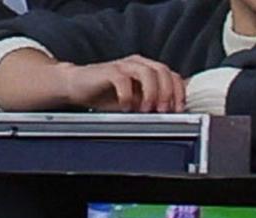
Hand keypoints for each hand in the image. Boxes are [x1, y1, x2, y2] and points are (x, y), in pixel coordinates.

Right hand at [57, 55, 185, 112]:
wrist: (76, 86)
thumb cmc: (105, 95)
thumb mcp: (133, 102)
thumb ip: (150, 104)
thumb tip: (169, 116)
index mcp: (147, 70)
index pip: (172, 75)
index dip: (179, 92)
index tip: (179, 110)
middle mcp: (138, 64)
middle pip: (163, 71)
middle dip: (167, 93)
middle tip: (164, 111)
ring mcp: (124, 66)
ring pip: (147, 72)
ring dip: (151, 92)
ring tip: (147, 109)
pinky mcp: (109, 71)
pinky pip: (123, 79)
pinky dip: (127, 95)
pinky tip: (126, 107)